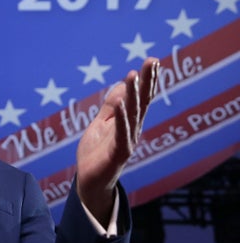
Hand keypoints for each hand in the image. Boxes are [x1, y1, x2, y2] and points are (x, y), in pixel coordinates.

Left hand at [76, 57, 158, 225]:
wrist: (90, 182)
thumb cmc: (96, 153)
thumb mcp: (101, 125)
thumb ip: (111, 107)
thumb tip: (122, 86)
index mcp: (128, 122)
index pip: (140, 97)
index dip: (147, 79)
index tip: (153, 60)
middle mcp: (132, 130)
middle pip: (141, 102)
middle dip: (147, 81)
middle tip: (153, 60)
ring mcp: (127, 141)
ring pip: (132, 114)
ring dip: (133, 94)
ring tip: (134, 74)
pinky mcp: (117, 153)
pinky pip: (121, 132)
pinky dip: (122, 117)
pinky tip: (122, 103)